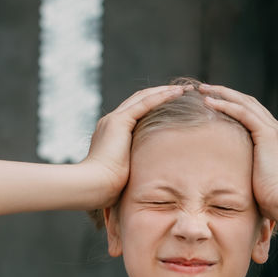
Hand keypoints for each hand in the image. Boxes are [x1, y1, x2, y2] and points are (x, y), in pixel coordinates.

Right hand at [78, 83, 189, 207]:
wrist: (93, 186)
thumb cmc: (108, 187)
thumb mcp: (125, 173)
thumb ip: (134, 168)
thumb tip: (149, 179)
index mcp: (111, 133)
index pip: (135, 113)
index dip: (154, 106)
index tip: (173, 106)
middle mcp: (111, 122)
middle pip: (139, 100)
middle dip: (161, 94)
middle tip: (182, 92)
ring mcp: (114, 119)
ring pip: (143, 97)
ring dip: (164, 91)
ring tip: (184, 89)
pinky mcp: (119, 121)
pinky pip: (144, 103)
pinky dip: (161, 96)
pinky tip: (177, 93)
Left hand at [198, 84, 277, 219]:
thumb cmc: (273, 200)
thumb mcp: (258, 180)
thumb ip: (250, 173)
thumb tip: (234, 180)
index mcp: (276, 140)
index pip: (253, 114)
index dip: (234, 105)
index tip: (215, 102)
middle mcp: (277, 130)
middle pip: (249, 102)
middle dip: (227, 93)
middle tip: (205, 89)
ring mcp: (274, 130)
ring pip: (245, 102)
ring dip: (223, 93)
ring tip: (202, 90)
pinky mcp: (267, 134)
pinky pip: (243, 112)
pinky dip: (225, 104)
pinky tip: (209, 102)